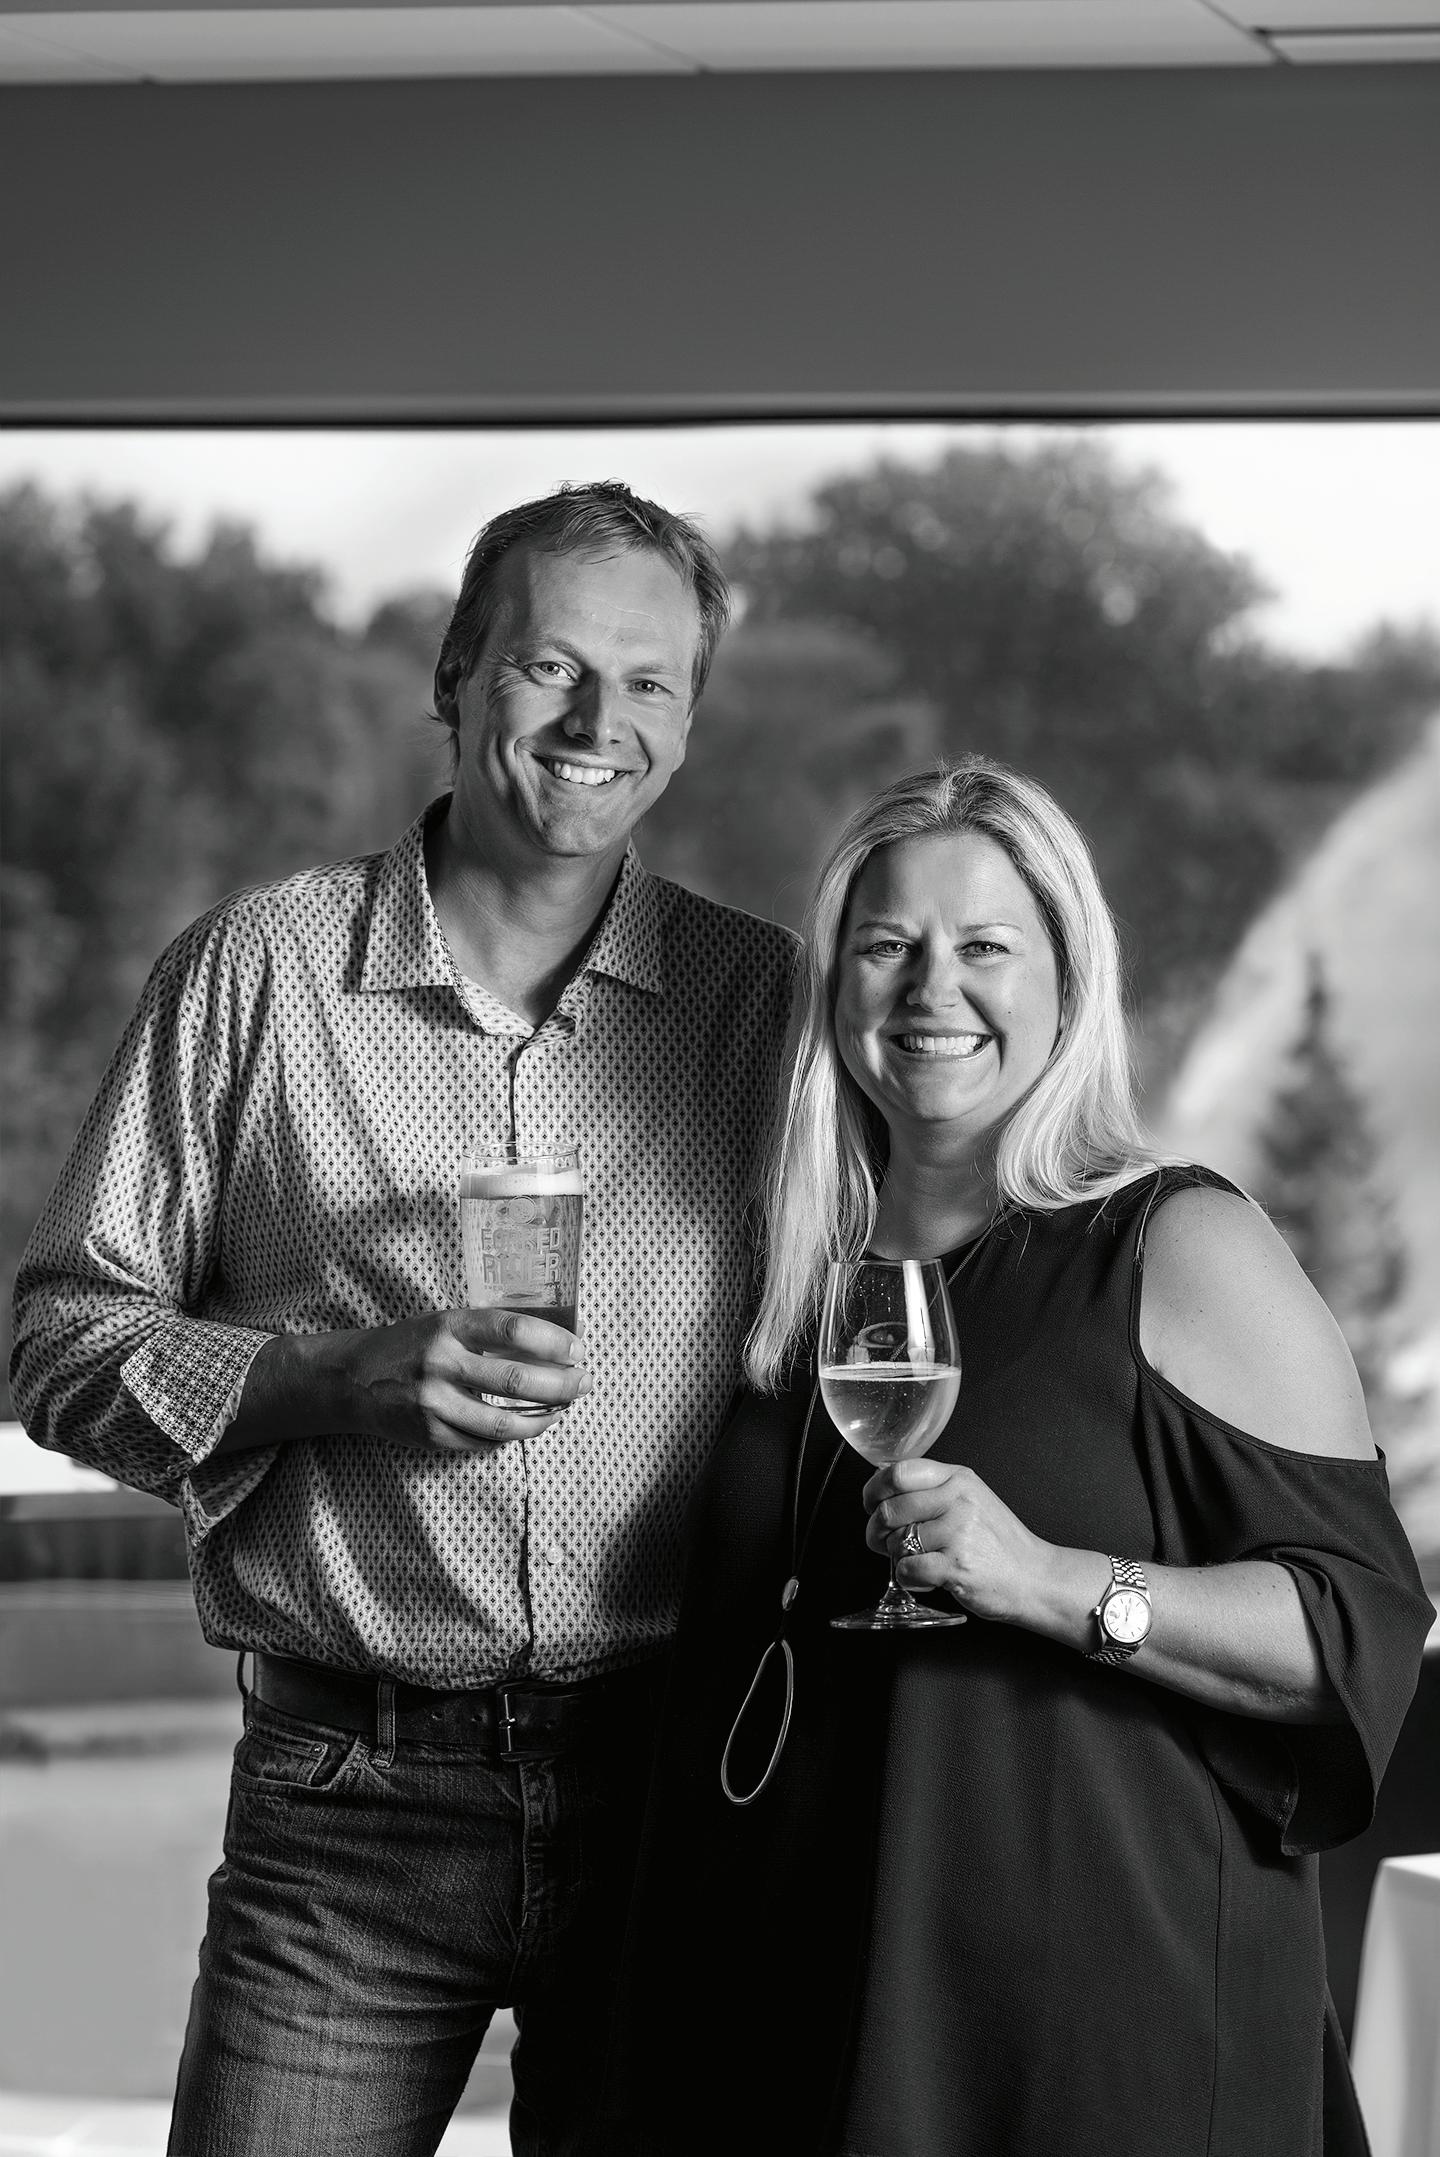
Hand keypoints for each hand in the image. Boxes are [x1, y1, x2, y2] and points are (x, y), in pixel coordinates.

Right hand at [343, 1306, 590, 1452]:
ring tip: (562, 1409)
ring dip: (545, 1419)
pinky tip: (527, 1425)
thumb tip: (558, 1343)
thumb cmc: (413, 1345)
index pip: (513, 1329)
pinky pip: (483, 1442)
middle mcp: (441, 1363)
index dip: (553, 1341)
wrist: (353, 1379)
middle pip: (517, 1380)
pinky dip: (512, 1436)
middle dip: (563, 1384)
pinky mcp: (430, 1435)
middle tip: (584, 1383)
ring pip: (505, 1422)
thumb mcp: (447, 1324)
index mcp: (450, 1326)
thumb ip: (491, 1334)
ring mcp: (434, 1404)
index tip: (579, 1349)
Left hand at [863, 1459, 1051, 1624]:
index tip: (870, 1504)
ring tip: (918, 1561)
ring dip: (897, 1558)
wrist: (1035, 1578)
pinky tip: (924, 1578)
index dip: (874, 1490)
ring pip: (896, 1542)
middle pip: (890, 1509)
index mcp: (958, 1479)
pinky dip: (908, 1579)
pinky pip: (907, 1570)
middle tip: (882, 1542)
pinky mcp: (956, 1566)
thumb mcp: (972, 1499)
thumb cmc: (1000, 1544)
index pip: (899, 1472)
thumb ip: (934, 1489)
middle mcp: (958, 1500)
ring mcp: (958, 1532)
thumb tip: (883, 1485)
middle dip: (876, 1531)